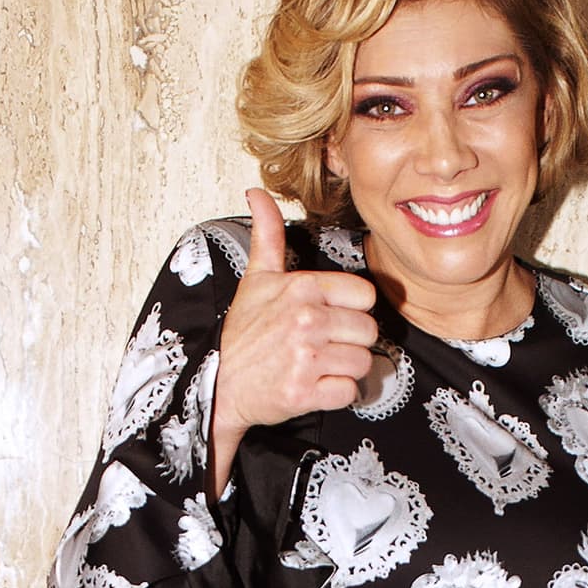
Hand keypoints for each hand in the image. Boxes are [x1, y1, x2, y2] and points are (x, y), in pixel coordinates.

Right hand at [212, 189, 377, 439]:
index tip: (331, 317)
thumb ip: (268, 234)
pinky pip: (349, 392)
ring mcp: (306, 358)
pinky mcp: (304, 393)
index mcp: (302, 288)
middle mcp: (307, 320)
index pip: (366, 295)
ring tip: (318, 365)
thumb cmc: (243, 332)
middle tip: (323, 345)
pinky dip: (336, 394)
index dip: (352, 309)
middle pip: (369, 331)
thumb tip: (256, 192)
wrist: (218, 385)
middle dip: (351, 341)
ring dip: (344, 368)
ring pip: (363, 363)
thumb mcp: (256, 278)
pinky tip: (315, 385)